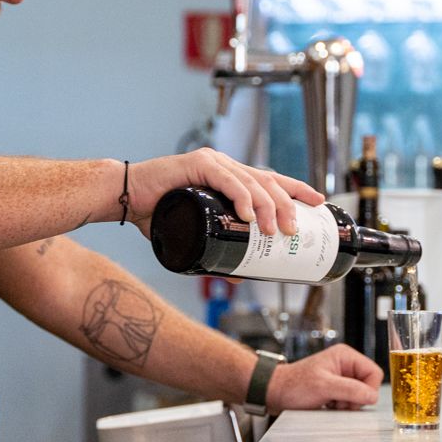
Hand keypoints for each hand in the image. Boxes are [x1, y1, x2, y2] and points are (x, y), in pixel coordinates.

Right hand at [124, 147, 324, 237]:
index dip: (296, 189)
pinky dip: (242, 197)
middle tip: (295, 230)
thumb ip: (217, 253)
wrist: (122, 197)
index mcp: (229, 176)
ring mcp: (212, 162)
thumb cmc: (155, 213)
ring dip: (268, 206)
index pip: (270, 179)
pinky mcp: (196, 166)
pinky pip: (227, 180)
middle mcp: (224, 164)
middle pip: (267, 181)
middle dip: (288, 204)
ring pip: (252, 182)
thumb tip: (238, 279)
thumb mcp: (195, 236)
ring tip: (275, 230)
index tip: (319, 202)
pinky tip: (250, 215)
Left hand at [265, 345, 381, 411]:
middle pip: (367, 386)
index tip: (355, 400)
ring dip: (347, 404)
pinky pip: (348, 401)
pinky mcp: (334, 389)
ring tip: (329, 403)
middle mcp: (345, 365)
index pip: (374, 373)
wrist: (274, 393)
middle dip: (355, 398)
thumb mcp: (324, 387)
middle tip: (337, 402)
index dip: (368, 389)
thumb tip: (372, 396)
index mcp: (345, 356)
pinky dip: (341, 408)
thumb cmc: (293, 385)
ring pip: (359, 396)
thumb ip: (350, 389)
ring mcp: (340, 378)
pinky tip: (327, 406)